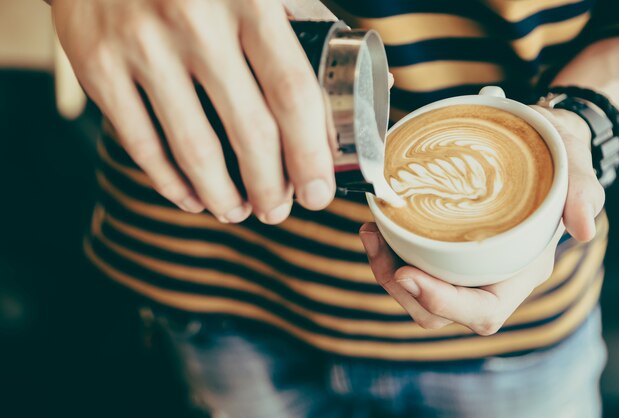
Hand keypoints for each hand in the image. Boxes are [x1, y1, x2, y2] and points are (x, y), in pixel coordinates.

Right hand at [52, 0, 335, 222]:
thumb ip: (295, 28)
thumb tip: (339, 96)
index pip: (293, 93)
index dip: (310, 155)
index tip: (317, 193)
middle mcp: (196, 21)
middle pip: (249, 131)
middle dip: (271, 187)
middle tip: (279, 210)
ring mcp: (142, 44)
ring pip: (194, 149)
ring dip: (222, 196)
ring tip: (238, 212)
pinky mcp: (97, 64)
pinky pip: (140, 143)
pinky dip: (170, 183)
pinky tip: (191, 197)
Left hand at [359, 108, 604, 334]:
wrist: (535, 146)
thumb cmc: (554, 156)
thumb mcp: (573, 164)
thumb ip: (583, 191)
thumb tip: (584, 228)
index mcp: (520, 271)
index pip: (483, 311)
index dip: (444, 303)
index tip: (407, 274)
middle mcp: (488, 277)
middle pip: (437, 312)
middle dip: (401, 288)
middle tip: (377, 243)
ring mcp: (462, 267)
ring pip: (417, 294)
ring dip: (386, 270)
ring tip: (371, 231)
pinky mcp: (442, 250)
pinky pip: (410, 267)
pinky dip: (387, 253)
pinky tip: (376, 225)